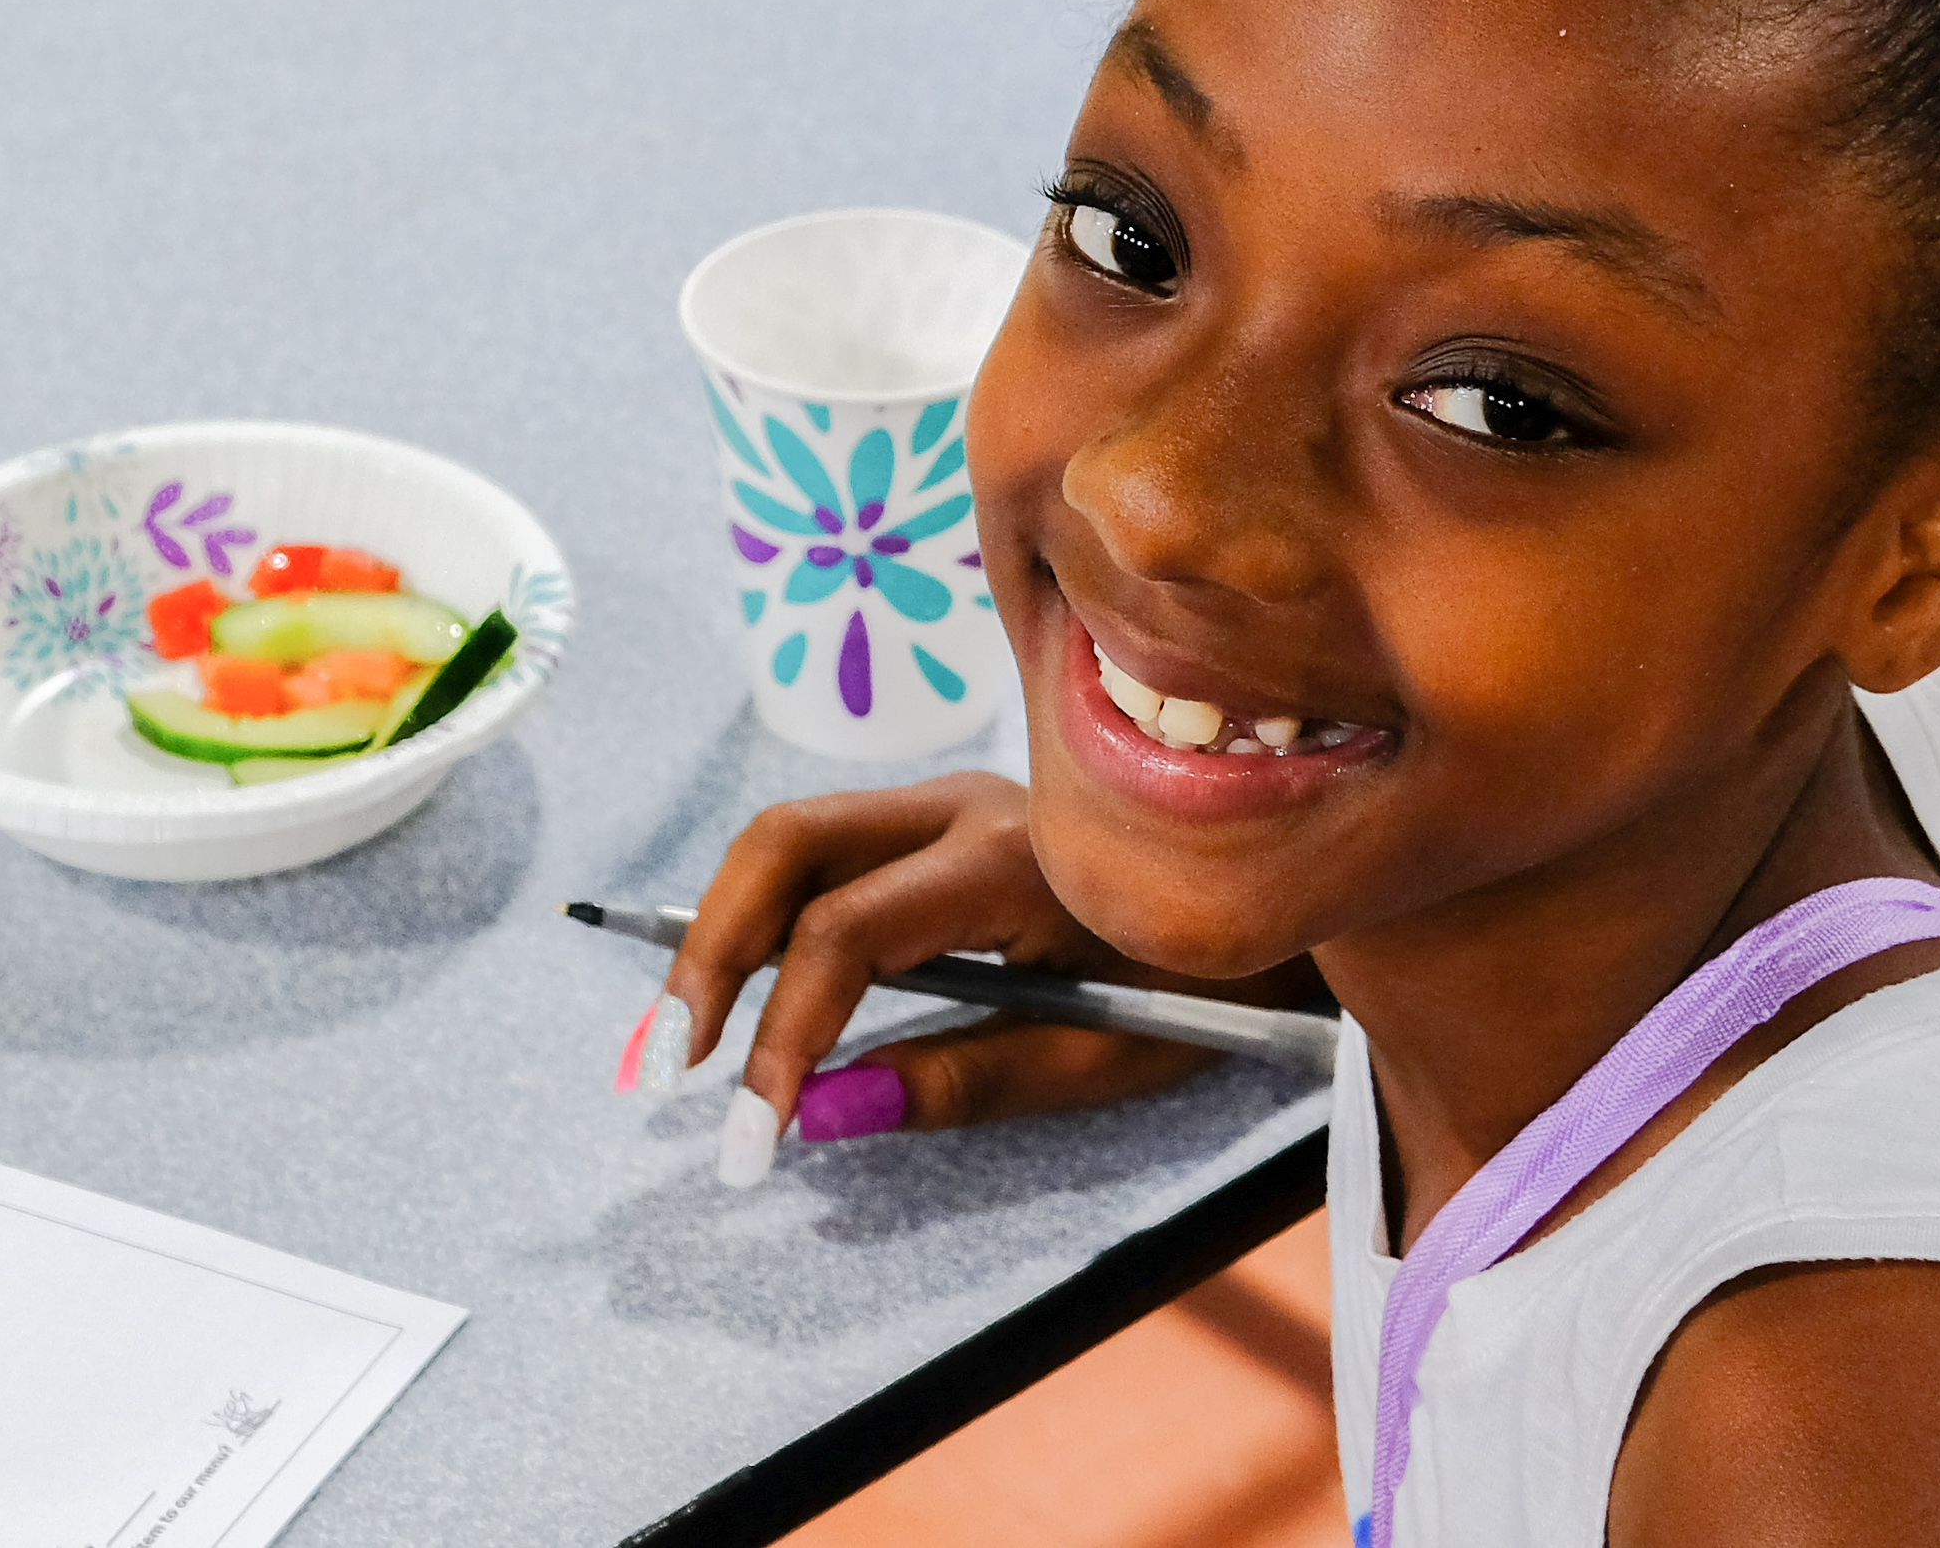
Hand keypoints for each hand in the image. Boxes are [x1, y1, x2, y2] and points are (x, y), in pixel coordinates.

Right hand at [646, 771, 1314, 1145]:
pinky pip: (824, 852)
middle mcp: (962, 805)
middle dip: (707, 953)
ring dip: (718, 930)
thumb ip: (961, 1081)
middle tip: (666, 1067)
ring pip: (789, 837)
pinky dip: (762, 916)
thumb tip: (825, 1113)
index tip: (752, 1139)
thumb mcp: (1100, 1057)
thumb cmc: (1203, 984)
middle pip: (784, 844)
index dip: (781, 1038)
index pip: (846, 934)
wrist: (1273, 895)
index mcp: (1008, 863)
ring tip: (679, 1038)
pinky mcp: (936, 820)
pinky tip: (734, 991)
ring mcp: (944, 801)